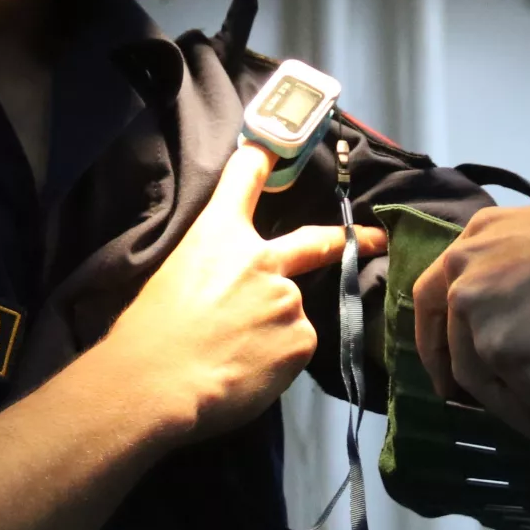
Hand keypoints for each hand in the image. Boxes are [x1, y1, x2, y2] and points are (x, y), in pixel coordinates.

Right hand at [99, 141, 384, 444]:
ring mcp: (288, 298)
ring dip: (275, 331)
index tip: (275, 147)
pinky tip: (247, 372)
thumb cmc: (149, 333)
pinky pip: (294, 348)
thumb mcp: (173, 276)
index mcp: (218, 234)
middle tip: (380, 239)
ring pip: (292, 315)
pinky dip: (277, 361)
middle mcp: (261, 257)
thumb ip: (213, 271)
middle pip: (316, 241)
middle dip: (356, 239)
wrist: (158, 382)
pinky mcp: (302, 338)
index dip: (262, 158)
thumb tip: (227, 291)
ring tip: (236, 356)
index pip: (244, 179)